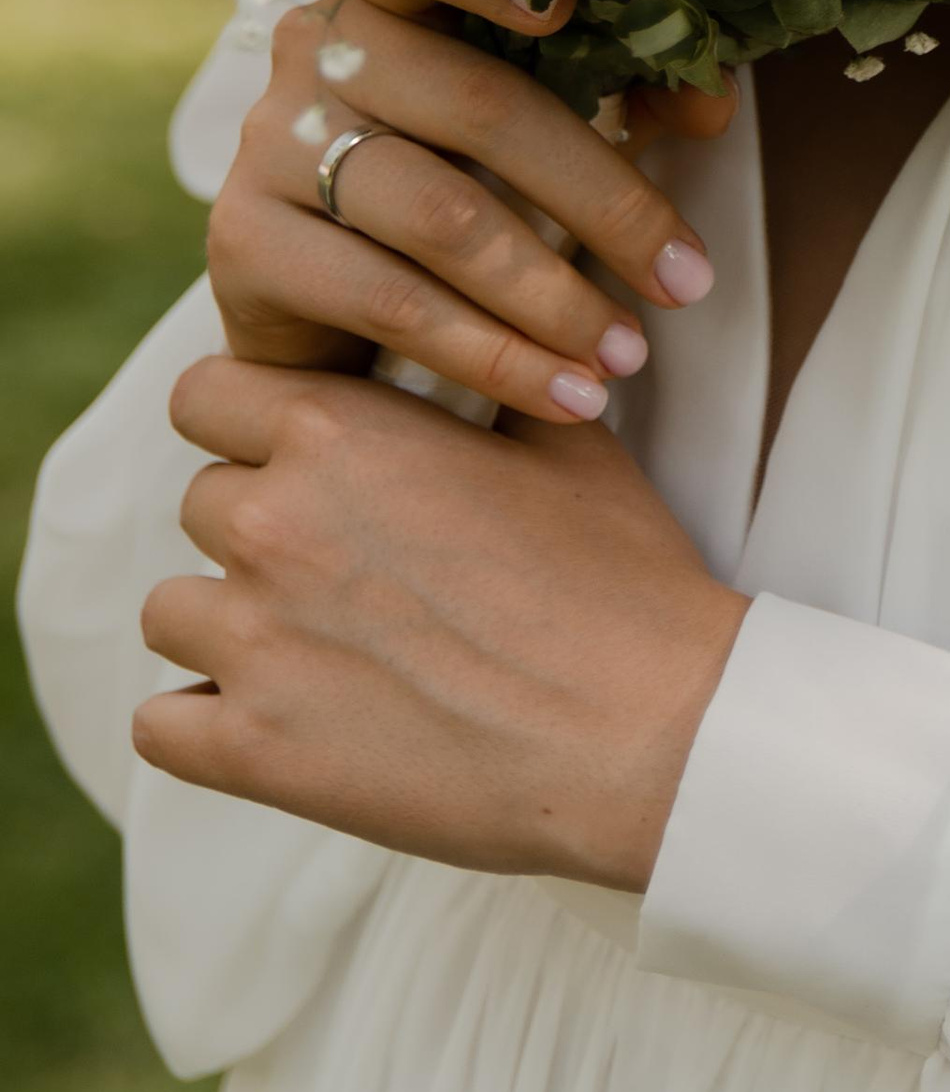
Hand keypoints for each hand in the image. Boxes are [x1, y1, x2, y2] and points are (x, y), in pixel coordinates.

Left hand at [136, 355, 749, 890]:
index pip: (208, 393)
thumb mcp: (565, 442)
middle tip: (345, 563)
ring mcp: (255, 639)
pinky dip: (206, 723)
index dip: (250, 420)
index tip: (297, 453)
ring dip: (231, 622)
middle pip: (202, 501)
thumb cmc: (620, 577)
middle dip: (260, 524)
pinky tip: (281, 718)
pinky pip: (160, 725)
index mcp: (341, 430)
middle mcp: (275, 521)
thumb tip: (482, 343)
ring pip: (172, 610)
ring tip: (319, 645)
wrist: (647, 729)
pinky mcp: (253, 749)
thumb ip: (486, 385)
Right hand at [208, 0, 736, 425]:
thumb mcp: (543, 127)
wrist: (325, 307)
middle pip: (481, 107)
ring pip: (441, 217)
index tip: (571, 4)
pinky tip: (565, 397)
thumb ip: (624, 92)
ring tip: (630, 355)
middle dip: (605, 202)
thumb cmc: (457, 181)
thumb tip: (712, 98)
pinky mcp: (244, 243)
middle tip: (687, 280)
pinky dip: (493, 357)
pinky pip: (390, 302)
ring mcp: (270, 143)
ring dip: (554, 298)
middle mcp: (315, 50)